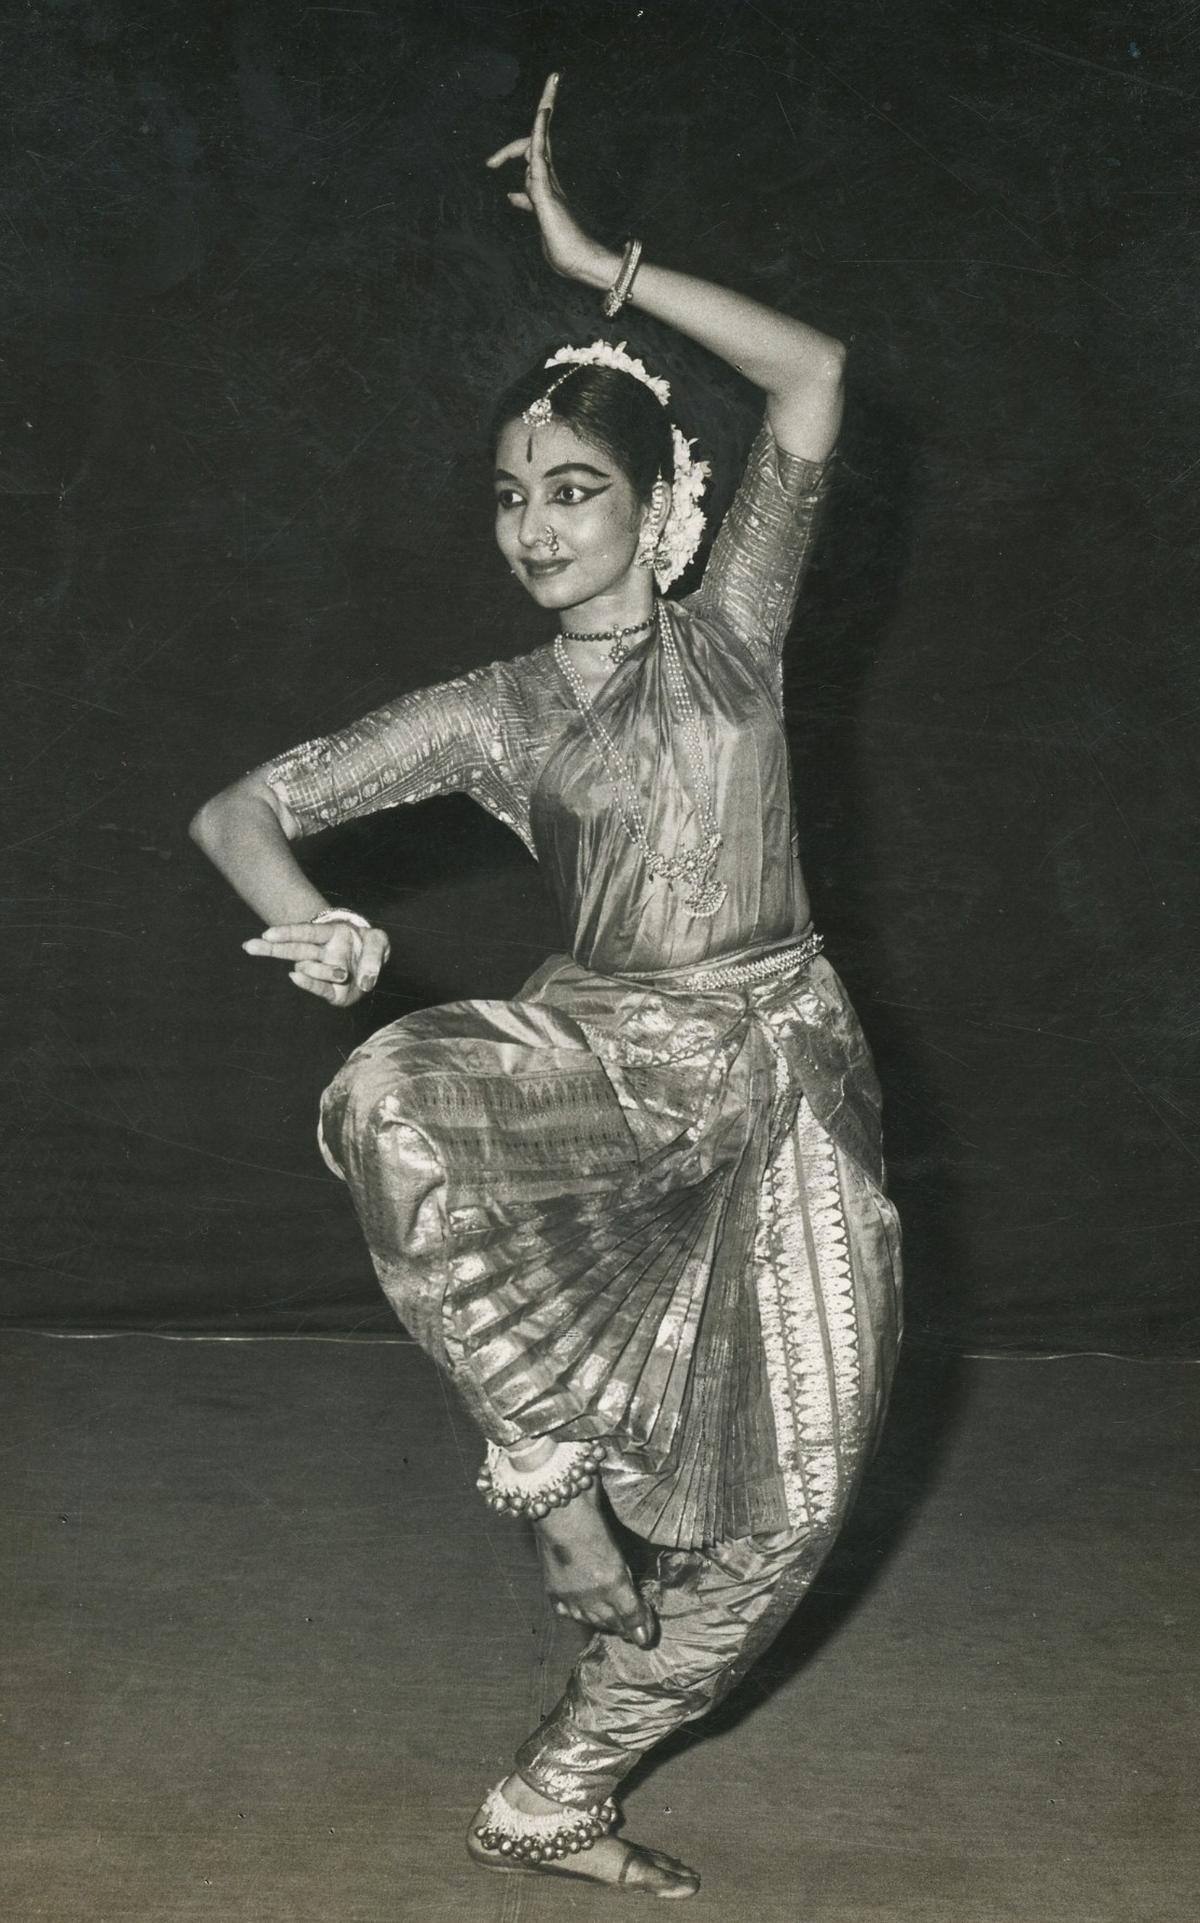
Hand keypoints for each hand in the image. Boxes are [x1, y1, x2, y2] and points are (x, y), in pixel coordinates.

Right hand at [241, 919, 390, 1006]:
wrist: (373, 964)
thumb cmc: (371, 947)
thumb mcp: (379, 941)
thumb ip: (374, 955)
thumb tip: (365, 981)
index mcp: (330, 934)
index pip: (305, 932)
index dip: (288, 932)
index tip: (268, 934)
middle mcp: (321, 953)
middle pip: (293, 949)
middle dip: (272, 948)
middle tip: (249, 946)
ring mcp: (323, 971)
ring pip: (308, 968)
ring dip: (319, 970)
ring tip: (344, 973)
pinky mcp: (331, 993)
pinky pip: (318, 988)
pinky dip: (309, 983)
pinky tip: (295, 977)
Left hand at [485, 72, 611, 283]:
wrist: (580, 262)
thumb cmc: (563, 245)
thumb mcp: (539, 218)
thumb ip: (528, 202)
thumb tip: (511, 195)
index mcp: (546, 183)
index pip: (534, 150)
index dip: (522, 139)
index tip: (500, 154)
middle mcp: (549, 176)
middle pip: (534, 140)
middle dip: (526, 127)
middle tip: (492, 161)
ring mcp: (548, 181)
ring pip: (539, 139)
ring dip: (542, 109)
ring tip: (551, 86)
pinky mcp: (545, 189)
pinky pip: (540, 154)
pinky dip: (540, 130)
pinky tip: (543, 111)